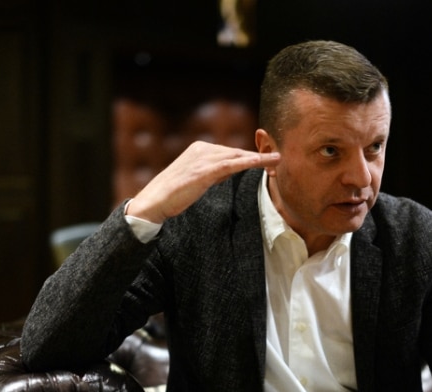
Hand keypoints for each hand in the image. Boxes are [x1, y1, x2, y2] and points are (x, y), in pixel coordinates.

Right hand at [126, 141, 280, 223]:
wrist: (154, 202)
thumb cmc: (173, 195)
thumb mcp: (196, 180)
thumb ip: (212, 173)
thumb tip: (229, 171)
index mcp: (199, 149)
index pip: (229, 152)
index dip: (249, 157)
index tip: (266, 161)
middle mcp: (201, 149)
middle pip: (235, 152)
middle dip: (257, 157)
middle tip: (277, 160)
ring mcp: (202, 158)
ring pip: (236, 156)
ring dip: (259, 159)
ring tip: (276, 161)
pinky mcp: (203, 171)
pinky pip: (230, 165)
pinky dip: (248, 163)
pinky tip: (262, 163)